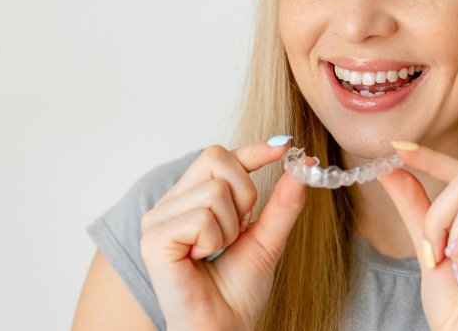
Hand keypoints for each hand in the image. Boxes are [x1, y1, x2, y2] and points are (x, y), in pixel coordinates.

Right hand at [139, 138, 304, 330]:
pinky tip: (201, 259)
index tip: (285, 145)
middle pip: (215, 158)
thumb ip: (283, 201)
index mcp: (190, 199)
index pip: (219, 157)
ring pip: (214, 190)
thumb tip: (303, 162)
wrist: (224, 328)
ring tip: (218, 250)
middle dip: (244, 194)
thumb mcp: (268, 237)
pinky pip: (202, 217)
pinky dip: (215, 240)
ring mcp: (157, 220)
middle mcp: (169, 204)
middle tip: (238, 230)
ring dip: (230, 226)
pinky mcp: (154, 238)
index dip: (253, 149)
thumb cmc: (237, 290)